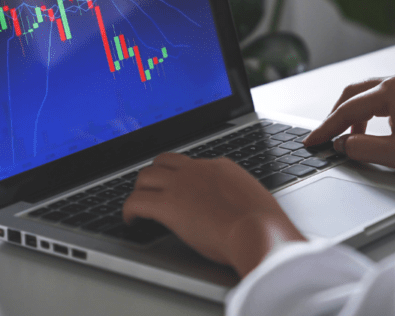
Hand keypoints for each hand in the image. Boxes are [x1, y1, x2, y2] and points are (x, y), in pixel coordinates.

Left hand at [122, 153, 304, 277]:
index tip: (178, 187)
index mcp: (221, 168)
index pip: (192, 164)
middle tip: (151, 191)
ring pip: (146, 176)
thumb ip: (239, 199)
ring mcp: (180, 185)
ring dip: (140, 190)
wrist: (260, 233)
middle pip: (163, 162)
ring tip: (138, 205)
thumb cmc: (265, 227)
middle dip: (155, 175)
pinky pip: (136, 201)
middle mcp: (197, 170)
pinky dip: (129, 210)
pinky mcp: (167, 205)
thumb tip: (237, 209)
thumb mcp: (255, 202)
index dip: (181, 176)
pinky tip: (131, 220)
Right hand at [303, 70, 394, 170]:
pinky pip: (389, 94)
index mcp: (390, 91)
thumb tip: (344, 144)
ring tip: (353, 136)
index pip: (347, 110)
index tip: (313, 141)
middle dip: (337, 115)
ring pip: (372, 92)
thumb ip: (361, 149)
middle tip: (326, 134)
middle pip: (354, 93)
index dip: (326, 128)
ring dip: (357, 113)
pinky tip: (379, 127)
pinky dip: (375, 110)